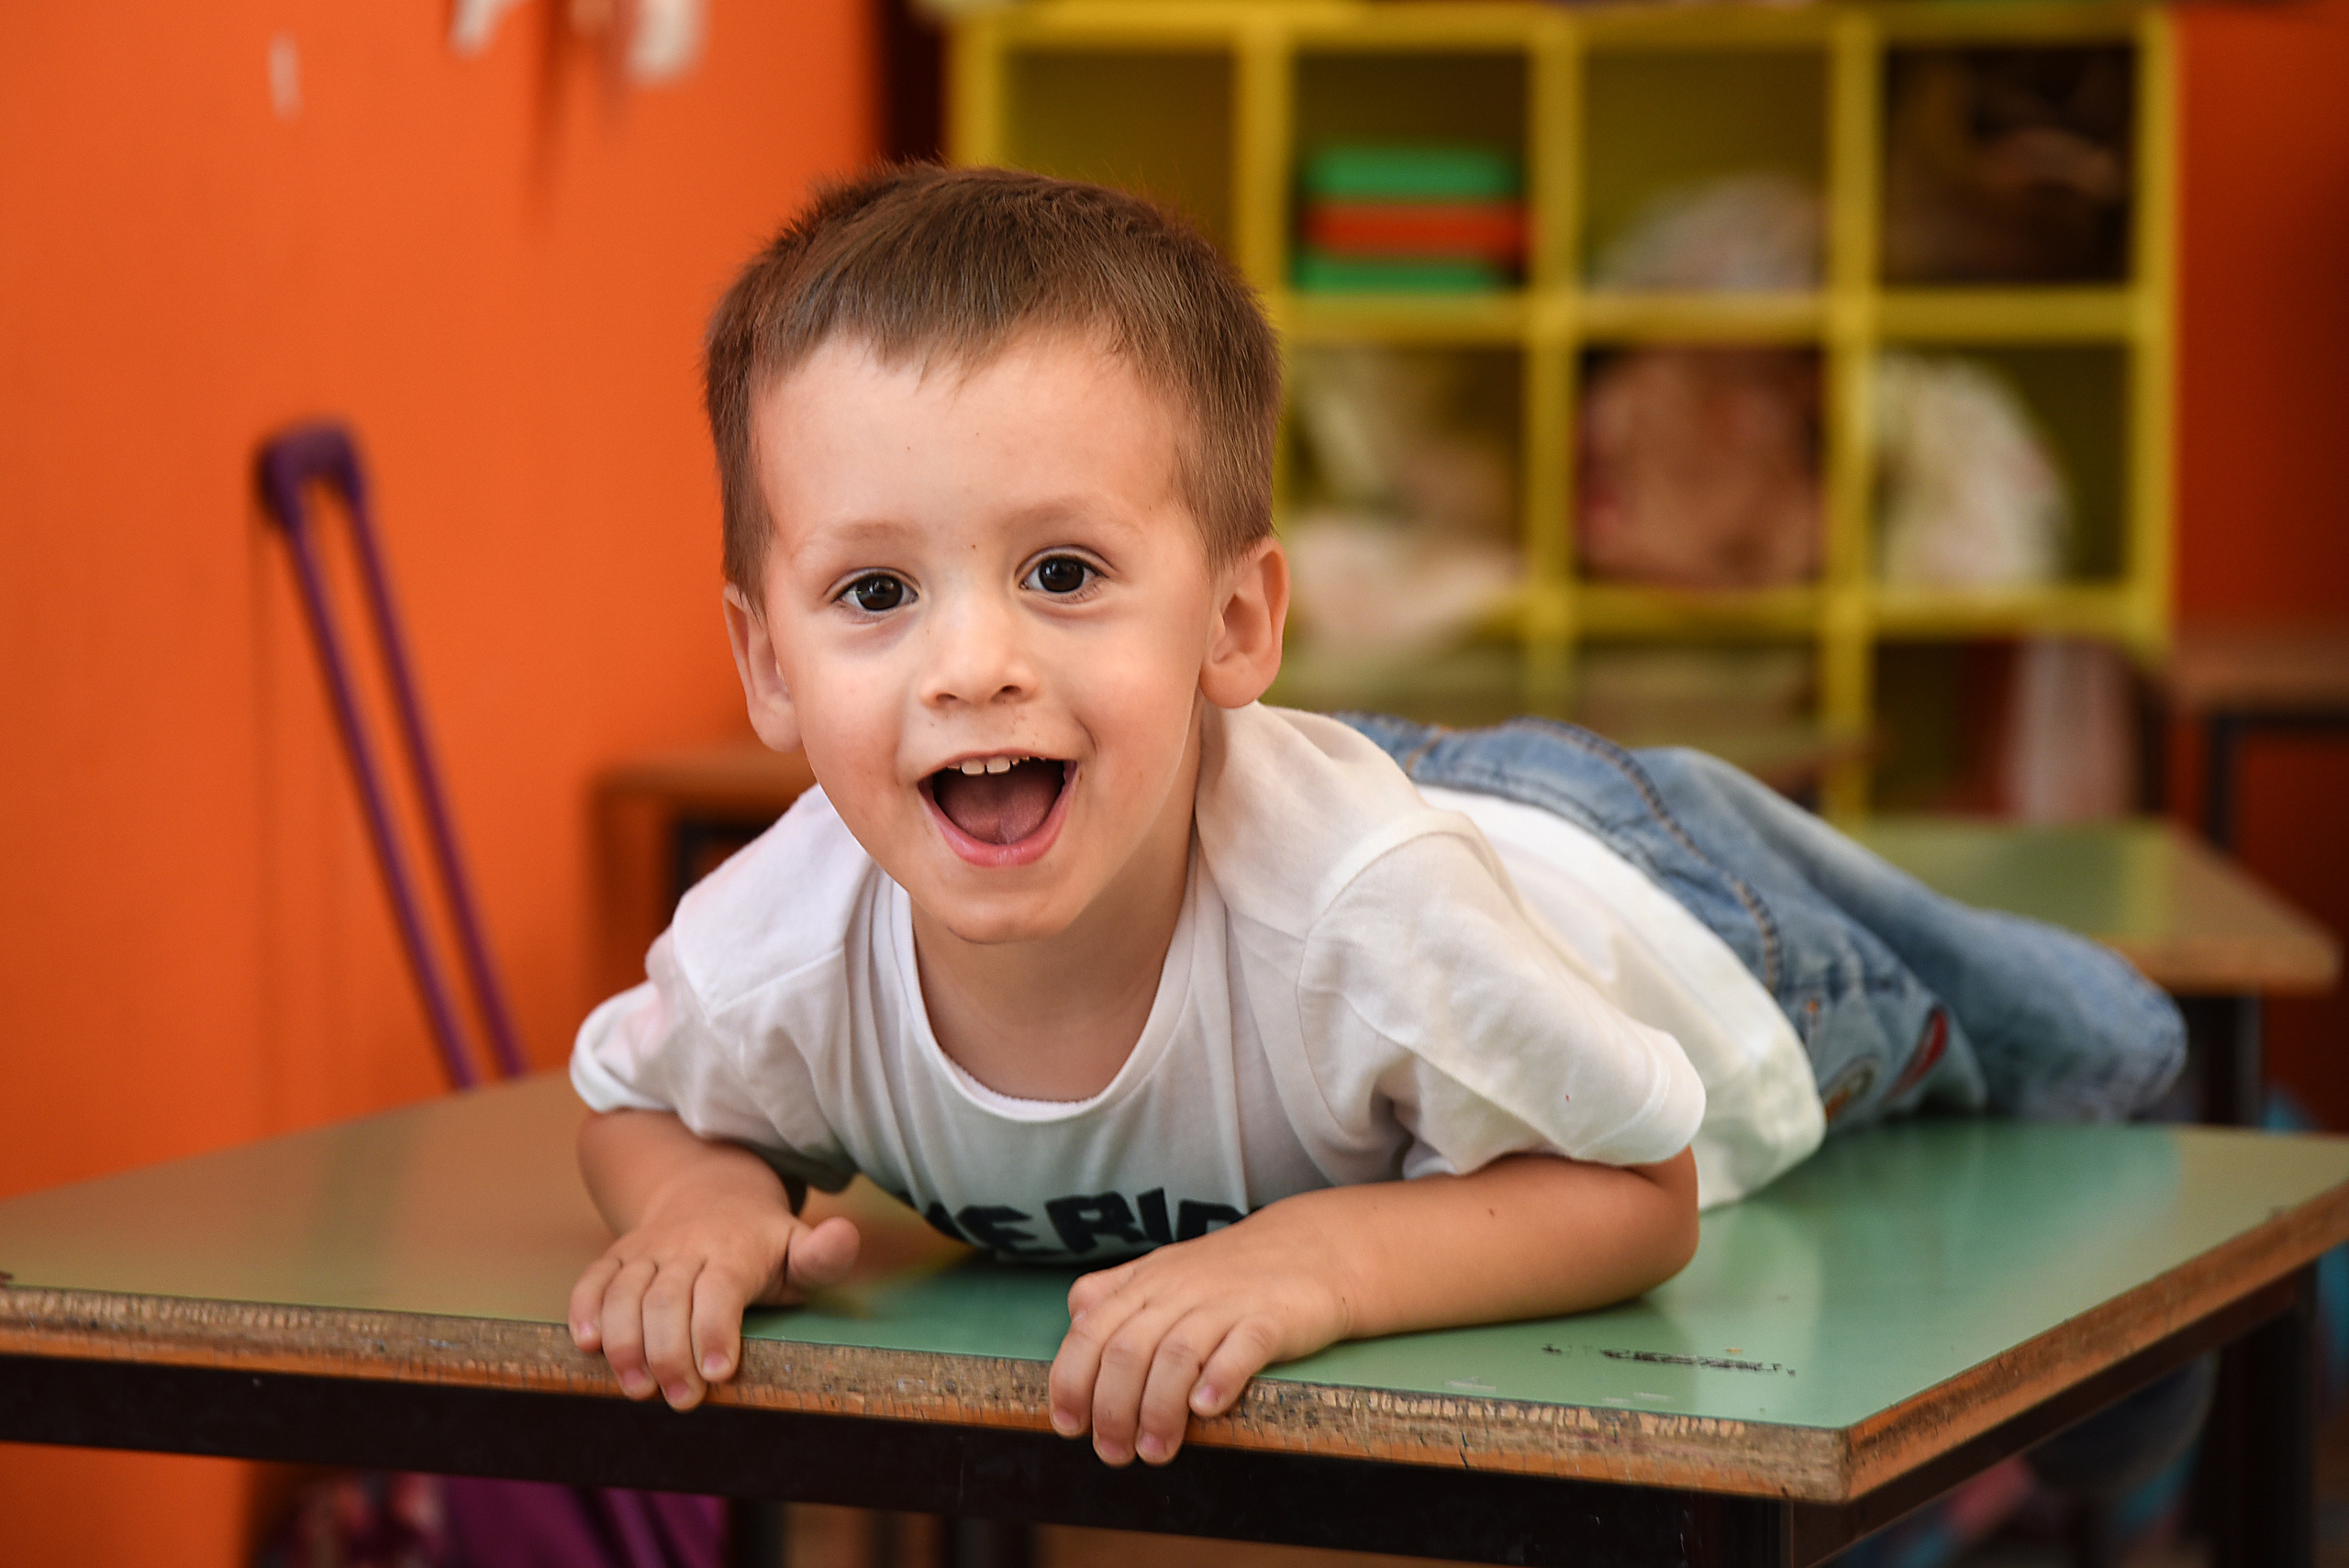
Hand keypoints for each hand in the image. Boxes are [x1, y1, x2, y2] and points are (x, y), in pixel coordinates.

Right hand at [568, 1155, 858, 1410]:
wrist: (711, 1190)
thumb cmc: (763, 1243)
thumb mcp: (800, 1247)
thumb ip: (823, 1255)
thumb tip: (844, 1235)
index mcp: (735, 1249)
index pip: (721, 1289)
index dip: (714, 1330)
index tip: (716, 1374)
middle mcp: (686, 1247)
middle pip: (667, 1299)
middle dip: (668, 1353)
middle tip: (679, 1399)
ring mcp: (648, 1250)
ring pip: (625, 1292)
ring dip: (623, 1342)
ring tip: (636, 1387)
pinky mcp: (618, 1255)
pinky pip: (593, 1278)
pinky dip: (584, 1309)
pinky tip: (585, 1344)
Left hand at [1047, 1202, 1354, 1466]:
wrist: (1315, 1247)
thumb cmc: (1230, 1273)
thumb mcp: (1164, 1273)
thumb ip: (1115, 1295)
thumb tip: (1074, 1328)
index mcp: (1146, 1283)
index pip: (1090, 1330)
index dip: (1071, 1381)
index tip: (1068, 1426)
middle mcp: (1179, 1289)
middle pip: (1127, 1349)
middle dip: (1111, 1410)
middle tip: (1114, 1454)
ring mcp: (1226, 1301)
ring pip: (1177, 1354)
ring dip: (1158, 1409)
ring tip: (1154, 1451)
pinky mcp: (1272, 1316)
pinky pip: (1242, 1346)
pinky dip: (1220, 1378)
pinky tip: (1207, 1408)